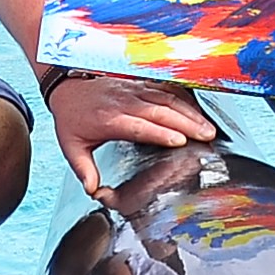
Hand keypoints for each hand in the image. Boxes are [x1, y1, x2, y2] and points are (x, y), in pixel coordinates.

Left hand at [43, 71, 218, 198]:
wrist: (66, 86)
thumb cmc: (71, 118)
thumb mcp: (71, 146)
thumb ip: (83, 169)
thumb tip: (93, 190)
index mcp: (108, 119)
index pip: (138, 126)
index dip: (159, 133)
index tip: (180, 141)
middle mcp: (123, 102)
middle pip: (159, 111)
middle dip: (185, 123)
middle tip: (206, 136)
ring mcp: (132, 91)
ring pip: (166, 99)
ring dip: (189, 112)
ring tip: (207, 126)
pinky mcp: (138, 84)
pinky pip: (164, 89)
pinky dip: (184, 99)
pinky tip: (198, 110)